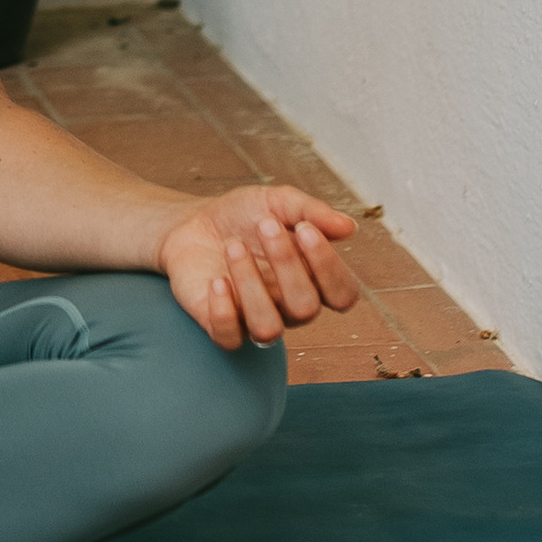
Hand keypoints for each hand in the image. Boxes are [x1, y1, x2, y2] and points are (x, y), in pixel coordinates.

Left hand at [160, 180, 359, 349]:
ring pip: (268, 328)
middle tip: (264, 224)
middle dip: (286, 263)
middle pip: (305, 308)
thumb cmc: (243, 216)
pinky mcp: (220, 325)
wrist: (192, 222)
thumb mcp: (277, 201)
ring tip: (233, 246)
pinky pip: (230, 339)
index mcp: (312, 281)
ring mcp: (254, 319)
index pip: (342, 294)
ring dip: (251, 285)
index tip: (305, 229)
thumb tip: (349, 227)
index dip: (329, 267)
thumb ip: (312, 212)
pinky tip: (217, 280)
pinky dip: (224, 312)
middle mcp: (289, 306)